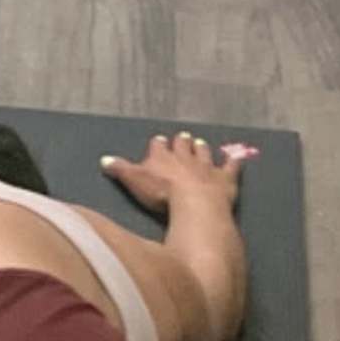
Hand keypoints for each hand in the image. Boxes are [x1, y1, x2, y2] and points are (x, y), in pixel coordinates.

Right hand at [101, 128, 236, 213]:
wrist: (196, 203)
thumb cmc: (162, 194)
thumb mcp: (135, 181)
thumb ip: (120, 170)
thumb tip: (103, 160)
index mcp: (162, 157)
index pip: (159, 146)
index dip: (159, 145)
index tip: (160, 141)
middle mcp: (185, 157)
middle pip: (182, 145)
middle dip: (182, 142)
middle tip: (183, 137)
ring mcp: (206, 166)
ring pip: (203, 152)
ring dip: (201, 148)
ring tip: (200, 143)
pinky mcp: (225, 178)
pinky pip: (231, 166)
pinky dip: (233, 161)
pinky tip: (236, 156)